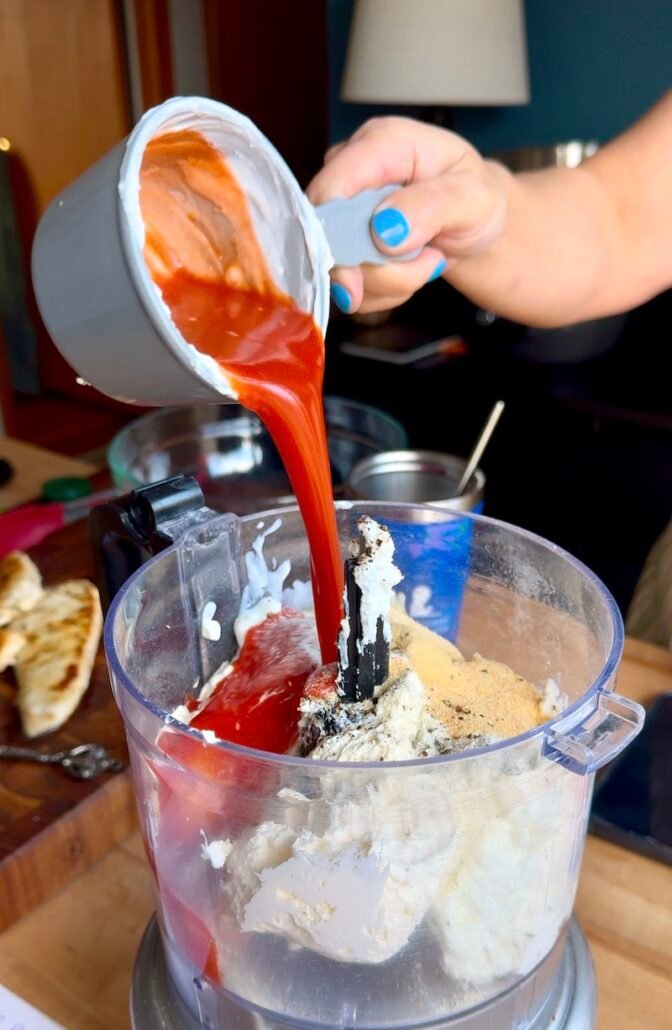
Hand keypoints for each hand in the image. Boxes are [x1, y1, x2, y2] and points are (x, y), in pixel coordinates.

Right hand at [307, 117, 508, 314]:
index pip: (331, 186)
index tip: (358, 275)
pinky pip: (350, 284)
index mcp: (381, 144)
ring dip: (387, 281)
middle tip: (426, 267)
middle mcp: (354, 174)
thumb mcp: (474, 197)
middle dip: (375, 268)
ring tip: (429, 261)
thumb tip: (382, 229)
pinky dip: (383, 291)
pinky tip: (412, 270)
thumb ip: (432, 206)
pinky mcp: (347, 244)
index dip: (333, 231)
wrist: (477, 225)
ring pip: (340, 267)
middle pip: (330, 235)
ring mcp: (346, 212)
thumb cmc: (475, 199)